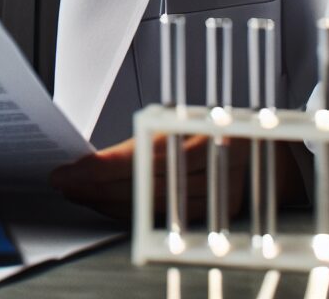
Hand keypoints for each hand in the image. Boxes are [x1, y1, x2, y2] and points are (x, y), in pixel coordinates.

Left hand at [50, 134, 248, 222]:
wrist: (263, 136)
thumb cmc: (213, 118)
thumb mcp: (180, 112)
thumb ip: (148, 131)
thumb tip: (96, 156)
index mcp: (203, 129)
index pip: (140, 157)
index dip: (101, 169)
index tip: (69, 172)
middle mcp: (215, 162)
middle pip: (143, 186)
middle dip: (96, 188)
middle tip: (65, 184)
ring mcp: (221, 191)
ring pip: (153, 206)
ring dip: (109, 203)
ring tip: (78, 193)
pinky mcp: (219, 210)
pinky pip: (167, 218)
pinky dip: (134, 212)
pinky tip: (109, 205)